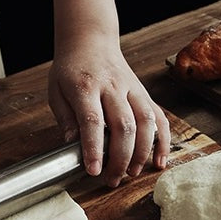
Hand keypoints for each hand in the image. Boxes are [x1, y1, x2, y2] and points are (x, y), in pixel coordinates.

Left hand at [48, 36, 170, 186]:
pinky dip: (163, 141)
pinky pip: (159, 117)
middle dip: (120, 157)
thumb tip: (72, 146)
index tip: (93, 171)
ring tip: (132, 173)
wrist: (90, 40)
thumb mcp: (57, 92)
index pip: (93, 121)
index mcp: (86, 86)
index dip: (94, 148)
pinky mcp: (145, 93)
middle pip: (124, 125)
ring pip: (146, 122)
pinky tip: (159, 161)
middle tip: (112, 179)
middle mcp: (113, 87)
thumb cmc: (71, 69)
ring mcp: (133, 89)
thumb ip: (66, 119)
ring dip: (143, 152)